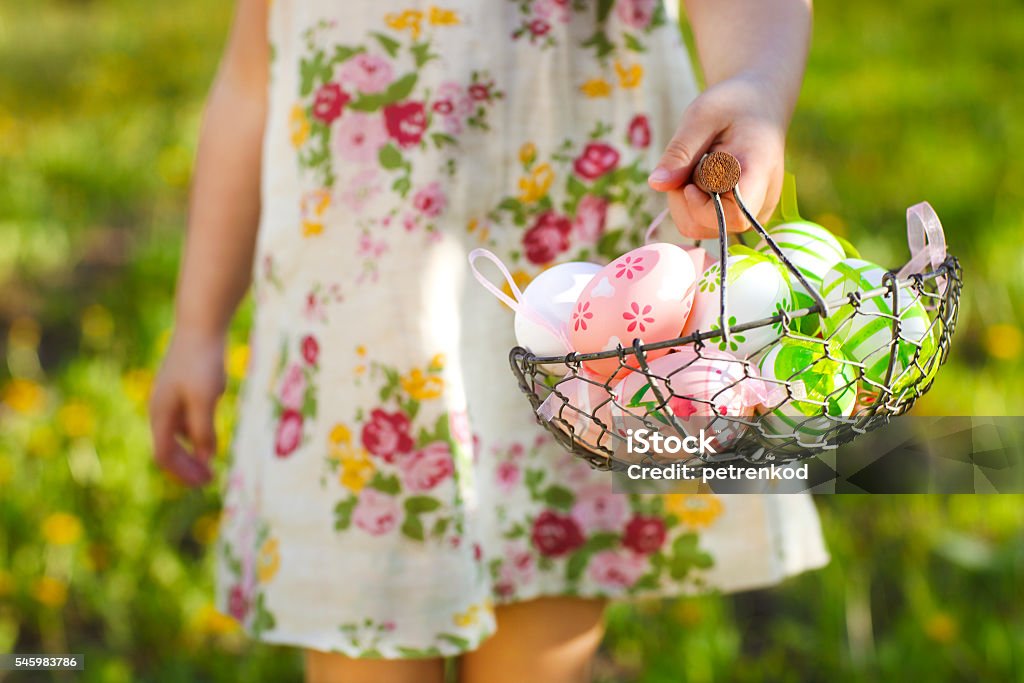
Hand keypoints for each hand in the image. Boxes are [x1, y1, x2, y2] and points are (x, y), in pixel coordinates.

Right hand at [149, 331, 225, 486]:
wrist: (200, 325)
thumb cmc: (202, 362)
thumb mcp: (205, 399)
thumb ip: (203, 430)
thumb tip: (205, 458)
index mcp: (160, 414)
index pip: (164, 455)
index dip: (183, 473)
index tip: (206, 482)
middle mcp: (159, 408)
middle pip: (167, 448)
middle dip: (186, 467)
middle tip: (210, 479)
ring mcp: (168, 398)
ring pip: (174, 435)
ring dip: (190, 452)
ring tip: (210, 462)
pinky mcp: (179, 388)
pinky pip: (182, 420)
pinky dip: (193, 434)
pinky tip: (209, 435)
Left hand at [647, 74, 787, 238]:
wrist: (760, 103)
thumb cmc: (733, 104)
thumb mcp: (701, 117)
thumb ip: (681, 152)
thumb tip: (656, 184)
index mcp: (759, 172)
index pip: (734, 216)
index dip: (702, 207)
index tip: (689, 182)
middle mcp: (762, 200)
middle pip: (711, 225)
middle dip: (684, 200)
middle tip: (689, 163)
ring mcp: (753, 211)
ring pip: (702, 227)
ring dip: (684, 202)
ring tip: (696, 166)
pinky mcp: (740, 214)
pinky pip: (705, 222)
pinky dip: (691, 203)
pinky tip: (700, 177)